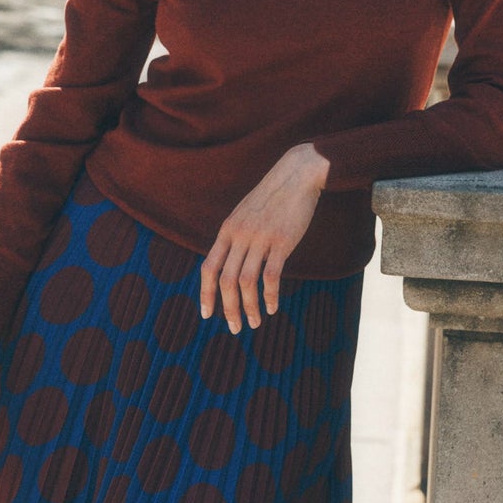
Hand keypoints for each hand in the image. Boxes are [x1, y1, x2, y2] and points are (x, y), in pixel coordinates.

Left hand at [200, 143, 328, 332]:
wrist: (296, 175)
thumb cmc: (272, 197)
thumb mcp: (245, 214)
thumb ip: (236, 237)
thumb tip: (230, 262)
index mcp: (227, 231)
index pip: (208, 268)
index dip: (206, 294)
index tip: (207, 315)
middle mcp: (239, 236)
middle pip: (225, 280)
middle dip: (228, 309)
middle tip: (235, 328)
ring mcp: (260, 238)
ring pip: (246, 282)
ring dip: (249, 307)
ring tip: (255, 323)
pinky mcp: (281, 241)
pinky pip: (271, 276)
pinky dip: (270, 295)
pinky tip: (273, 307)